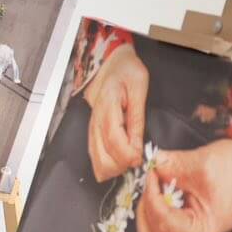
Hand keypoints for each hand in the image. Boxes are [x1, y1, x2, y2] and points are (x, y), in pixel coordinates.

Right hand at [81, 44, 148, 180]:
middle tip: (136, 163)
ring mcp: (92, 124)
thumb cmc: (127, 71)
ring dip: (111, 167)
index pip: (113, 137)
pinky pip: (93, 151)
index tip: (139, 159)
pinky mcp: (93, 128)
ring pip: (95, 155)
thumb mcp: (139, 88)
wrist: (111, 62)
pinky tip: (113, 169)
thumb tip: (137, 146)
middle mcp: (95, 117)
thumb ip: (137, 118)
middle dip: (119, 165)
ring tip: (128, 166)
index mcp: (107, 104)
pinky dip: (103, 164)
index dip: (126, 153)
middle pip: (101, 152)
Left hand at [134, 139, 231, 231]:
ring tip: (155, 192)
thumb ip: (172, 165)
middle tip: (152, 184)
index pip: (162, 222)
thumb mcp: (204, 163)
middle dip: (147, 209)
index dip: (151, 195)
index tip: (152, 173)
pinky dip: (151, 221)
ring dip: (146, 217)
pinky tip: (159, 199)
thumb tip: (150, 165)